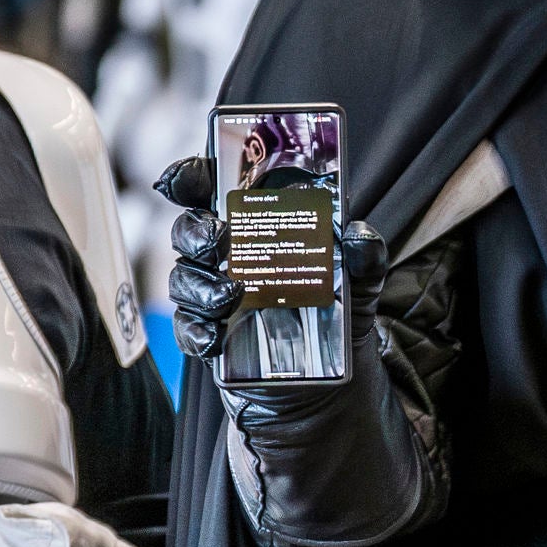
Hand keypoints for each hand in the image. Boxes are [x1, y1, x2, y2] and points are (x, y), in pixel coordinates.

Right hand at [157, 154, 385, 375]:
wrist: (333, 367)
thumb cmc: (336, 306)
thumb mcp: (359, 277)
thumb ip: (364, 254)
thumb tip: (359, 237)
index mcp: (254, 223)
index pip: (211, 188)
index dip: (190, 178)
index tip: (181, 182)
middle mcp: (227, 253)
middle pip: (188, 231)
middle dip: (195, 232)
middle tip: (218, 241)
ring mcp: (213, 293)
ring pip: (183, 279)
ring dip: (199, 285)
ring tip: (229, 295)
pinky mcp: (210, 334)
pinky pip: (188, 329)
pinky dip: (196, 332)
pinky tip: (213, 338)